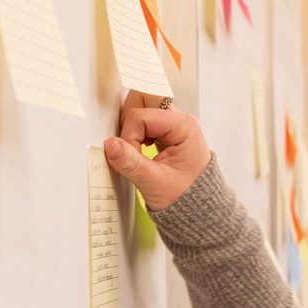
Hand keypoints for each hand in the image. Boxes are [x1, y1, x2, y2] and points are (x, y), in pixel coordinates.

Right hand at [104, 90, 210, 210]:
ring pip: (141, 107)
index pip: (141, 116)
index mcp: (183, 126)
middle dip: (129, 122)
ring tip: (137, 150)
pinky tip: (141, 149)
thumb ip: (131, 163)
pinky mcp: (167, 130)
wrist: (198, 209)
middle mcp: (180, 119)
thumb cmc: (184, 197)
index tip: (132, 159)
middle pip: (142, 99)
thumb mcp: (154, 183)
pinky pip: (144, 119)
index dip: (129, 137)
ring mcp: (174, 123)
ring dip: (131, 127)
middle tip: (131, 148)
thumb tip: (109, 145)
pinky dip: (136, 132)